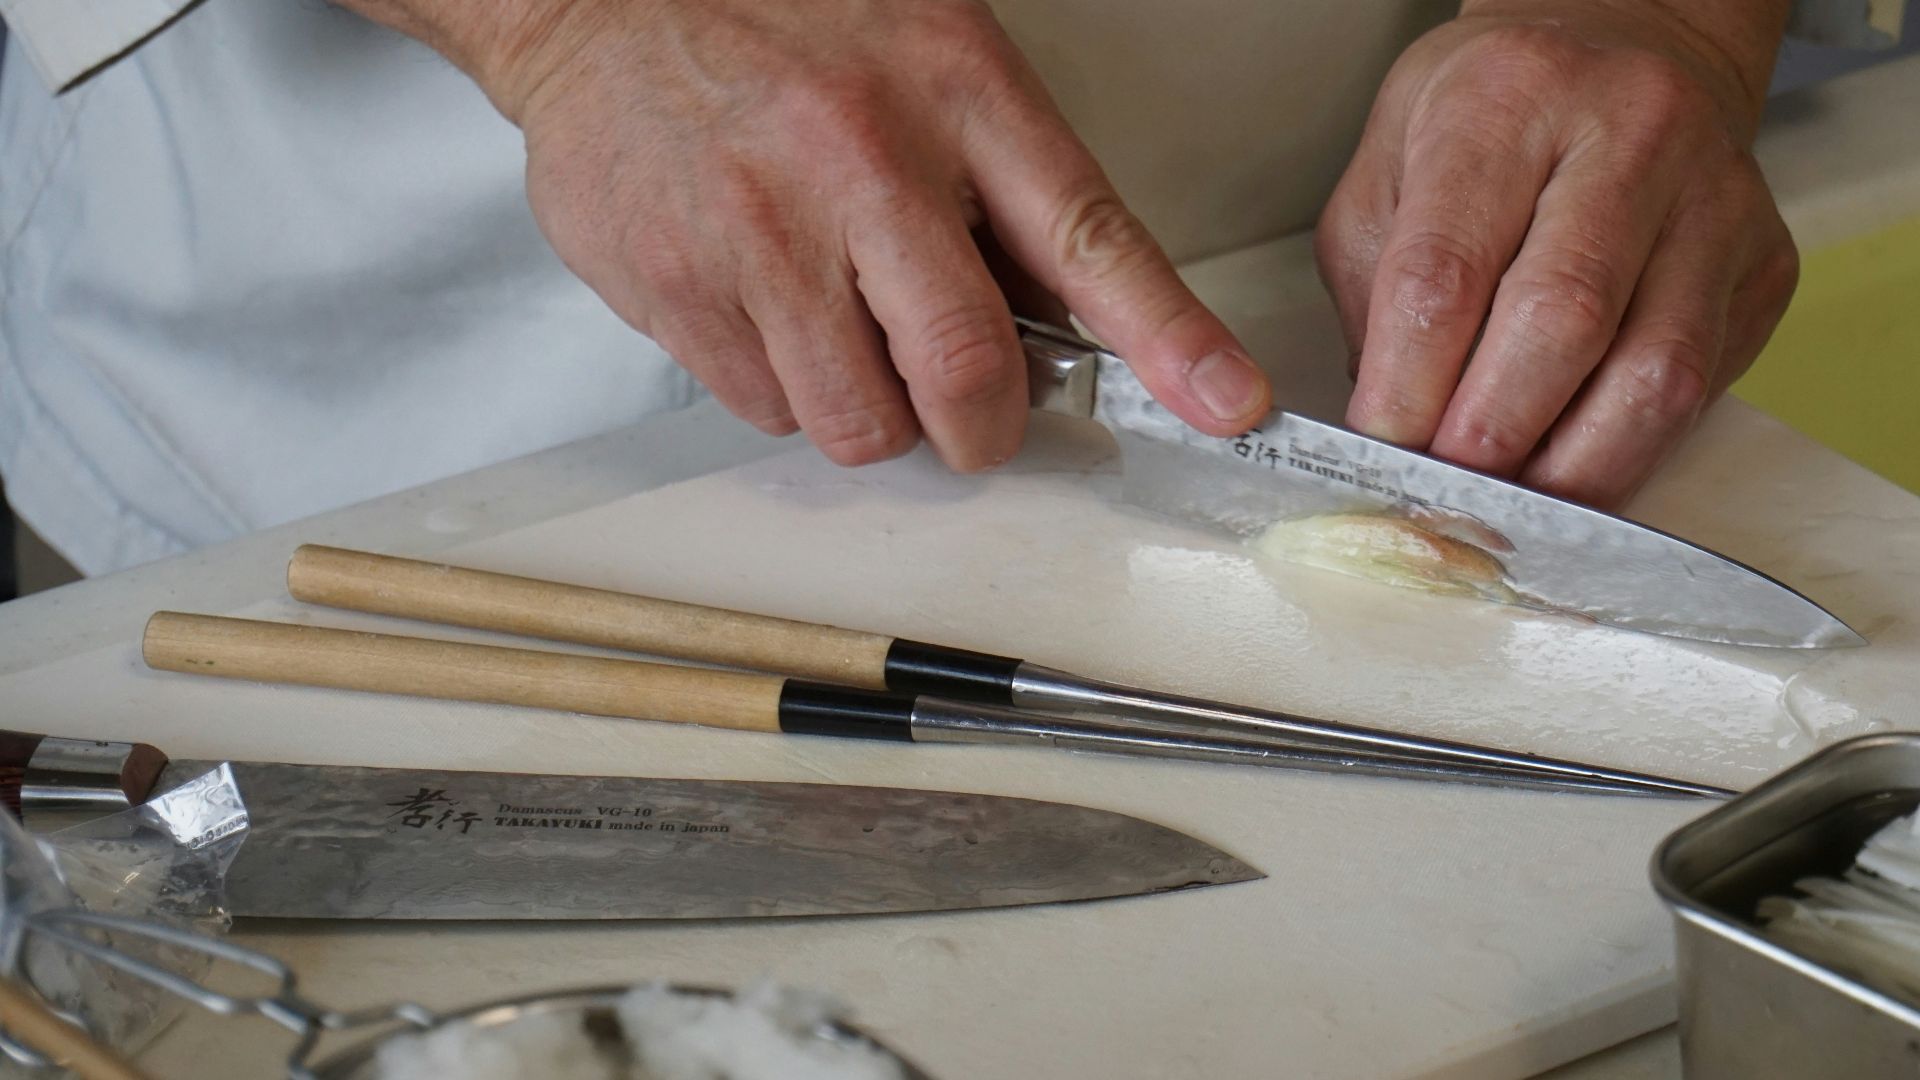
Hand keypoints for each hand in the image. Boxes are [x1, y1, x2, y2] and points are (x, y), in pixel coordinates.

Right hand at [349, 0, 1269, 470]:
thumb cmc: (783, 18)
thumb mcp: (929, 53)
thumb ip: (1002, 185)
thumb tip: (1073, 323)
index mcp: (952, 93)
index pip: (1088, 236)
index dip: (1170, 338)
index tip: (1229, 404)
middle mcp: (860, 166)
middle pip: (965, 371)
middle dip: (983, 427)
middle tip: (974, 414)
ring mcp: (760, 237)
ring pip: (859, 421)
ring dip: (874, 412)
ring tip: (846, 335)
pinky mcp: (680, 292)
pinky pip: (766, 409)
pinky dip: (786, 388)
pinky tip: (767, 307)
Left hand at [1315, 0, 1796, 508]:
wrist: (1625, 53)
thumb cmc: (1488, 121)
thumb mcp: (1387, 172)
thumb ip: (1375, 295)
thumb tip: (1390, 430)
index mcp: (1509, 100)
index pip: (1447, 273)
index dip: (1408, 387)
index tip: (1382, 453)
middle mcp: (1631, 136)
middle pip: (1563, 322)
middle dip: (1492, 436)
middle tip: (1444, 492)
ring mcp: (1715, 201)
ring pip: (1655, 375)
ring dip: (1571, 468)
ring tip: (1509, 502)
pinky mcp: (1763, 266)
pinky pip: (1702, 391)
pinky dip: (1629, 451)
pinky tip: (1572, 461)